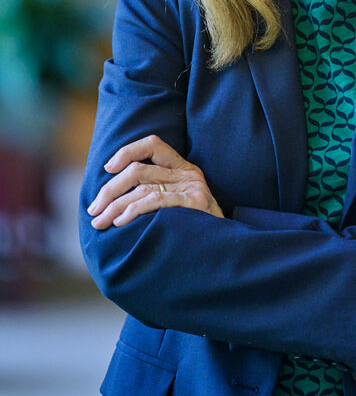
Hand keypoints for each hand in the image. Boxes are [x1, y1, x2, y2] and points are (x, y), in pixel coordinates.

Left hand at [87, 134, 223, 228]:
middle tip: (93, 209)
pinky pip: (154, 201)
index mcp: (182, 168)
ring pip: (141, 185)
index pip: (153, 144)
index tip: (107, 168)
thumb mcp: (176, 204)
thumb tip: (111, 197)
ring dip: (114, 205)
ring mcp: (191, 187)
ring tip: (99, 221)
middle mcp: (187, 173)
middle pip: (139, 168)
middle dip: (110, 189)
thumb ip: (153, 193)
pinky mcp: (194, 203)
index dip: (128, 151)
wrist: (222, 250)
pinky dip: (131, 210)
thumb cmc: (192, 230)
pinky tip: (119, 222)